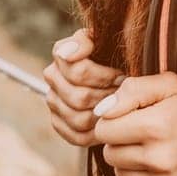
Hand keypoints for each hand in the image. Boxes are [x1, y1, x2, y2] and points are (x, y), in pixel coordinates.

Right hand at [43, 27, 124, 146]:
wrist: (117, 69)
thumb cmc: (113, 54)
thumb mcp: (104, 39)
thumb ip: (85, 41)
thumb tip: (68, 55)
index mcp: (62, 55)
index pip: (78, 72)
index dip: (104, 77)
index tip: (121, 75)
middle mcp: (52, 78)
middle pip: (80, 98)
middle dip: (106, 97)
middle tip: (124, 95)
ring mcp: (54, 102)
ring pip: (79, 119)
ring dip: (104, 115)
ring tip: (119, 107)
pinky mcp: (59, 124)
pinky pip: (77, 136)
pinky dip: (97, 132)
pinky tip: (111, 123)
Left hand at [93, 71, 176, 175]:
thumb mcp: (169, 85)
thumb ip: (131, 90)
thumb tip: (101, 111)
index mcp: (154, 126)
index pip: (102, 130)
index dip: (112, 122)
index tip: (129, 118)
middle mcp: (158, 158)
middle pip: (109, 155)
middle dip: (119, 142)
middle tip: (142, 134)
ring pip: (121, 175)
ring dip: (130, 162)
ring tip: (154, 150)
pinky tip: (160, 169)